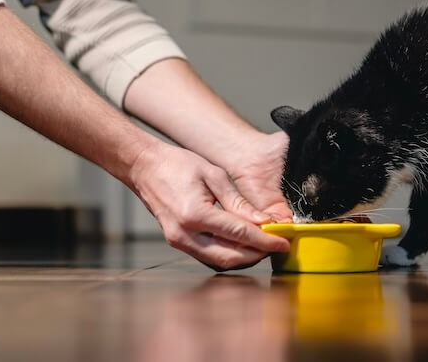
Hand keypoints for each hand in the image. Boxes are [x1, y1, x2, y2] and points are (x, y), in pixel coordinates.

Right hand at [128, 141, 289, 269]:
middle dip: (257, 254)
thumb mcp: (214, 176)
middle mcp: (185, 234)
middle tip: (275, 245)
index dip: (265, 240)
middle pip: (230, 257)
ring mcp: (179, 241)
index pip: (239, 234)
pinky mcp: (177, 242)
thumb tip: (262, 222)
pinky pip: (208, 256)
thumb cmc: (178, 165)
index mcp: (196, 214)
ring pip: (219, 262)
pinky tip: (241, 244)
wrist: (145, 168)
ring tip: (261, 245)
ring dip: (243, 257)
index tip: (283, 242)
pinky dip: (228, 253)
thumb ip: (239, 203)